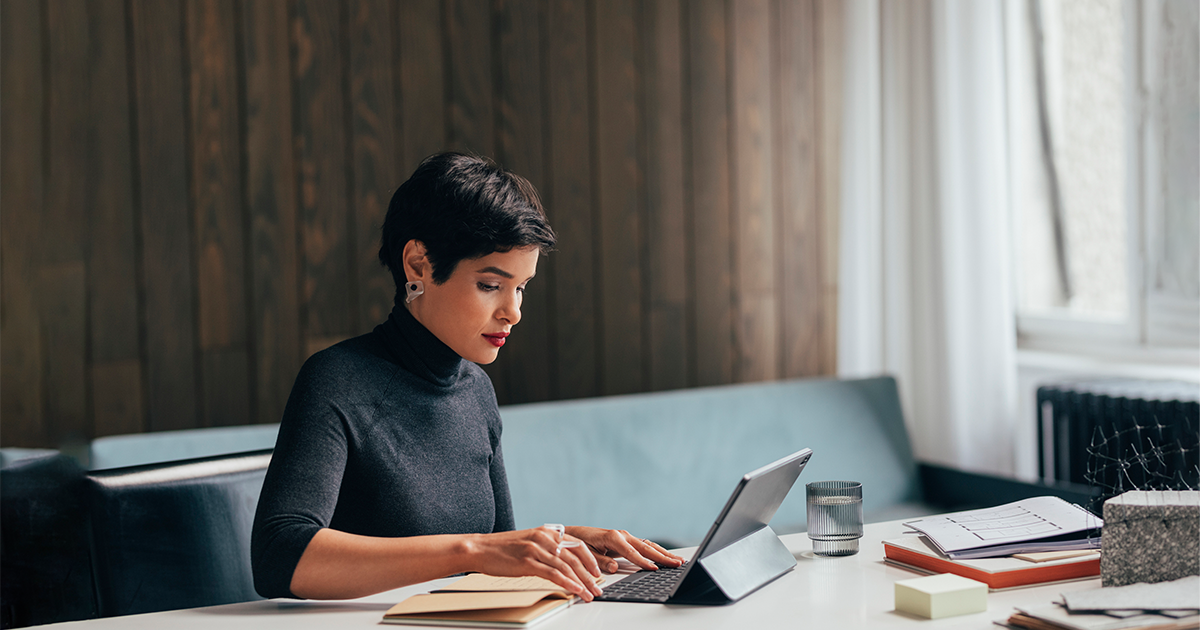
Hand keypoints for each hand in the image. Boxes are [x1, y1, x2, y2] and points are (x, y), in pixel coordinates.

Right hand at [468, 527, 603, 600]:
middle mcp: (545, 538)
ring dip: (582, 582)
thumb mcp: (529, 543)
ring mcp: (536, 549)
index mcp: (547, 532)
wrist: (480, 548)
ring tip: (590, 594)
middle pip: (576, 557)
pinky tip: (575, 590)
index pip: (577, 545)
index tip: (599, 573)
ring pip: (567, 566)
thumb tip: (564, 563)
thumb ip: (547, 548)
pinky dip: (567, 583)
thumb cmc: (503, 549)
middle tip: (599, 588)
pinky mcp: (528, 561)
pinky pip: (553, 573)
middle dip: (590, 575)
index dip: (591, 560)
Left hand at [564, 526, 684, 573]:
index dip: (644, 562)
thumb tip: (615, 567)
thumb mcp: (587, 554)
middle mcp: (622, 535)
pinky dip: (657, 551)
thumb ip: (601, 561)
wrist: (574, 535)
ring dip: (664, 553)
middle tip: (677, 564)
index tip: (655, 569)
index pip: (632, 552)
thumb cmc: (579, 544)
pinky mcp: (627, 540)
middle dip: (662, 557)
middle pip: (646, 547)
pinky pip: (645, 546)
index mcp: (613, 537)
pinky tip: (666, 557)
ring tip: (678, 560)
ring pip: (649, 545)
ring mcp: (626, 537)